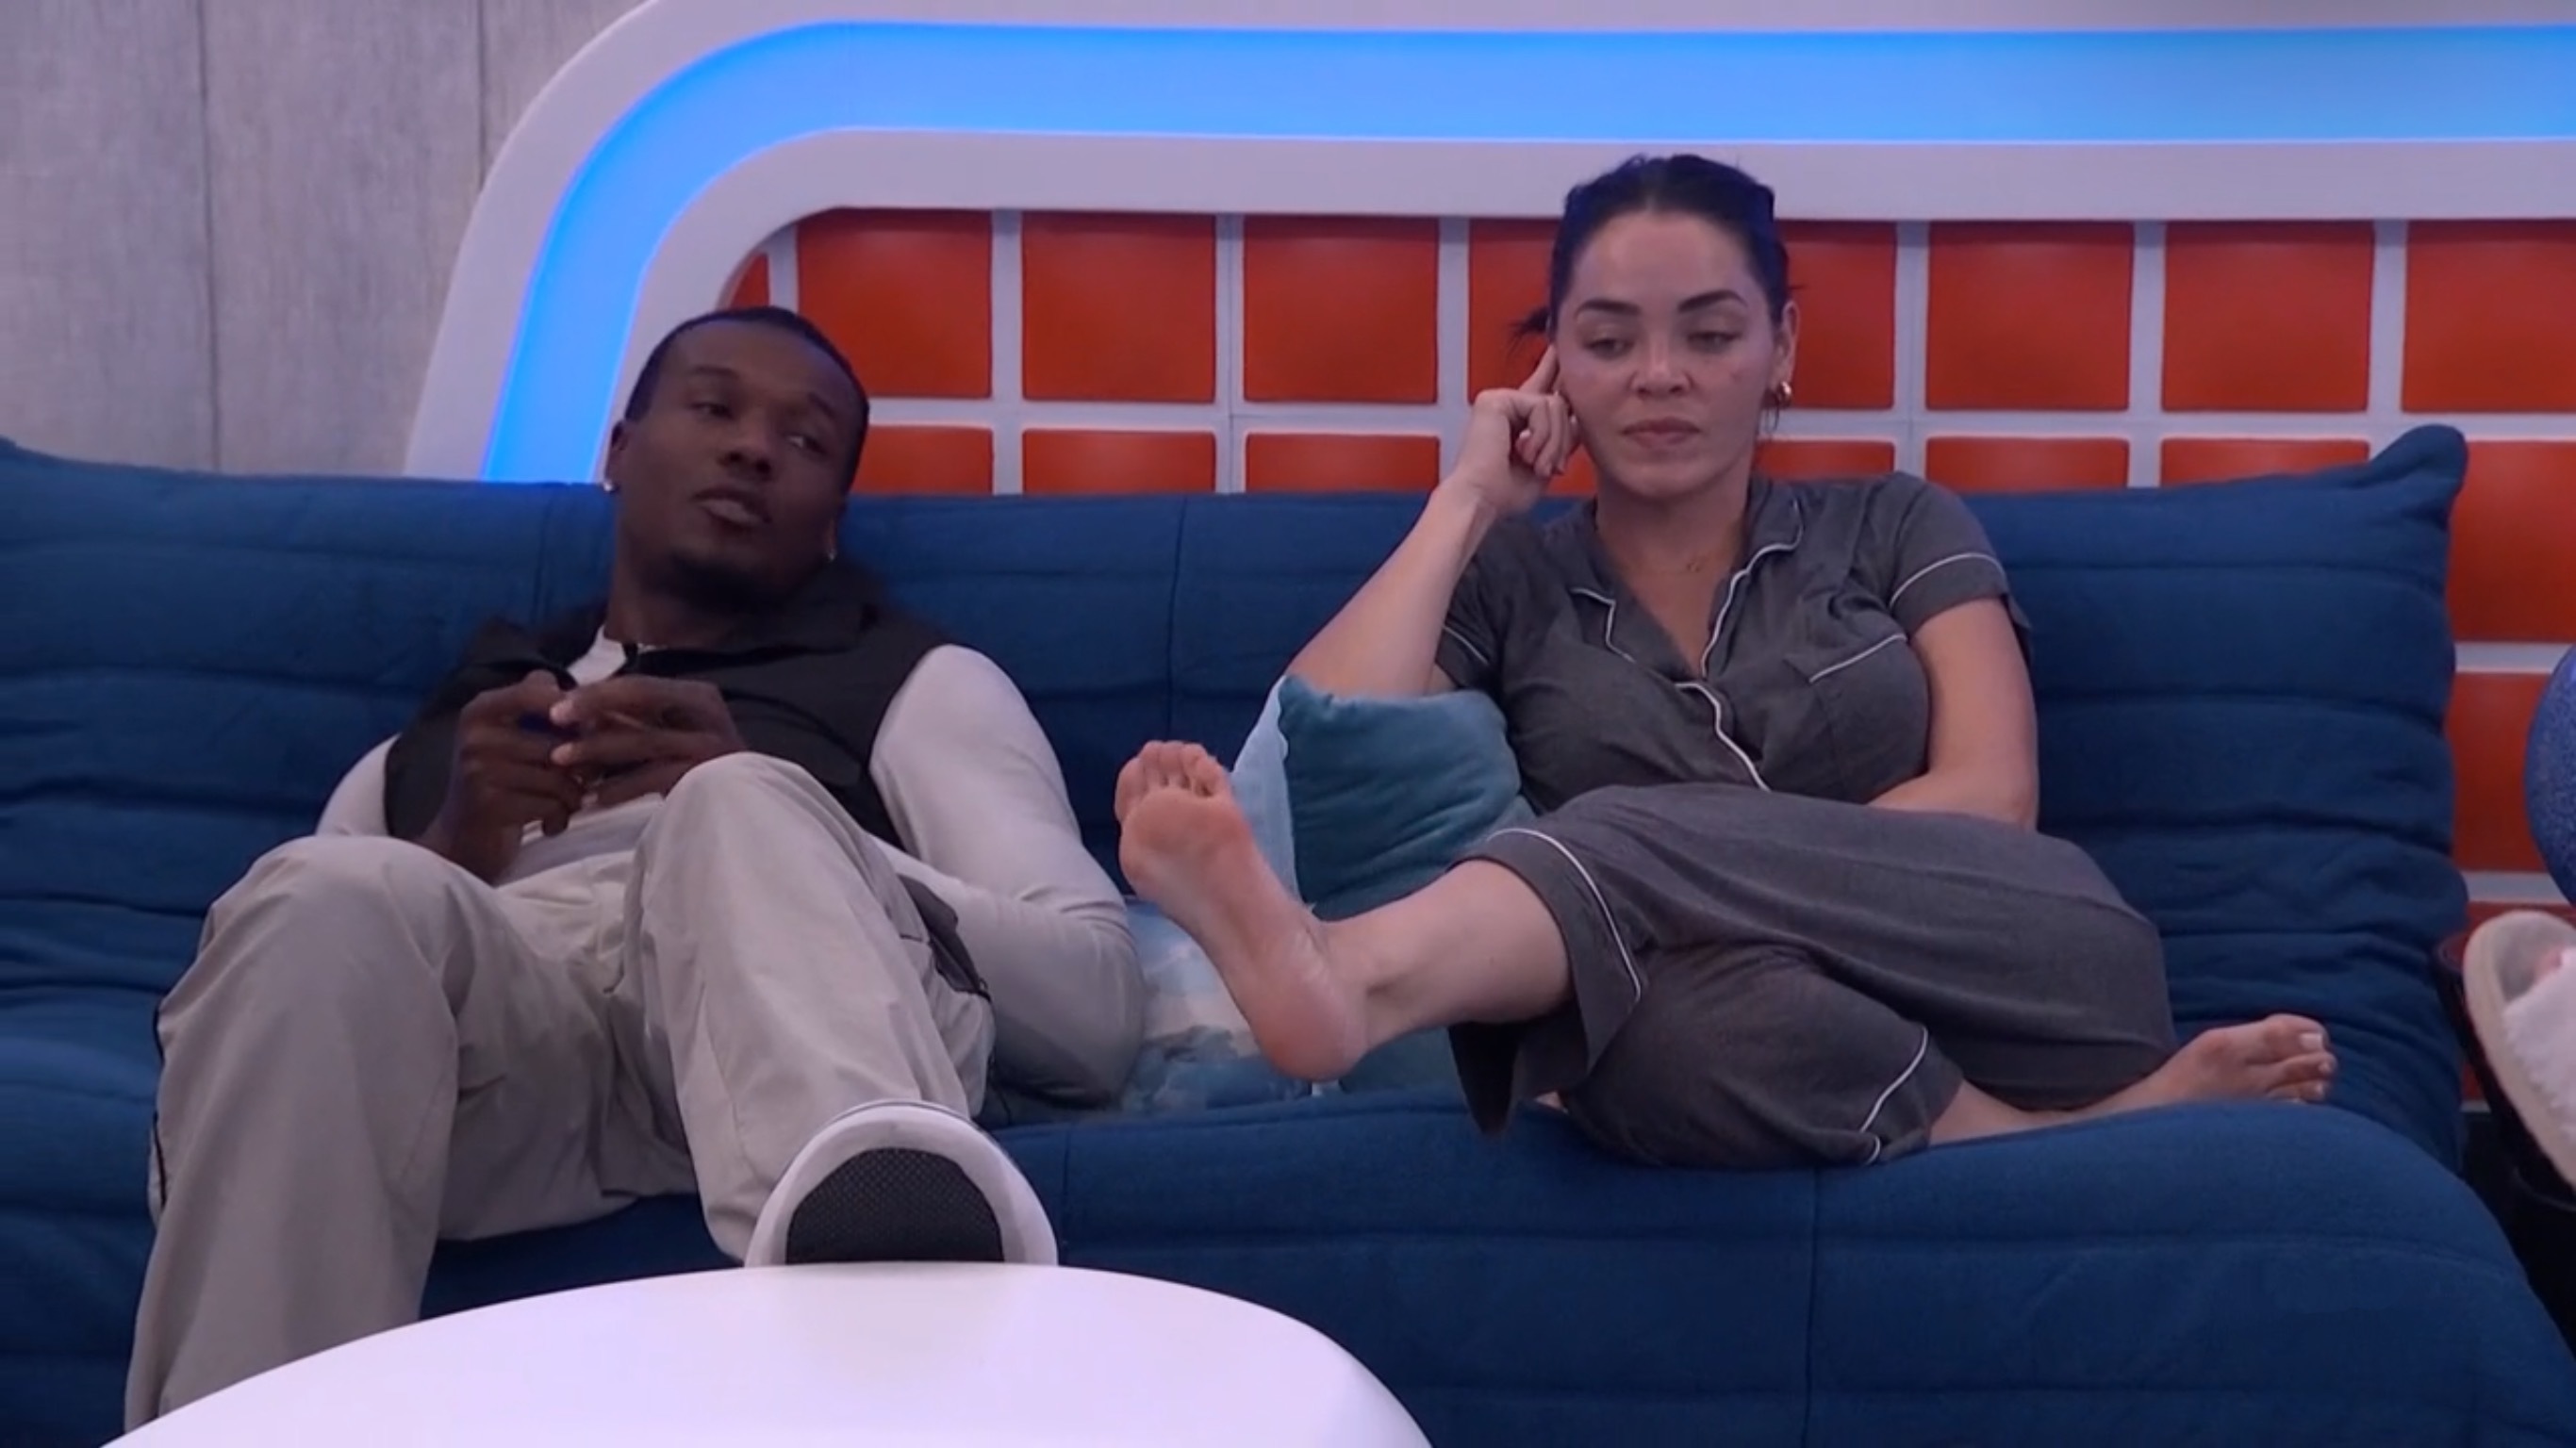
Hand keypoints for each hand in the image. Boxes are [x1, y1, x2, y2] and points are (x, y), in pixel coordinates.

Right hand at [423, 670, 584, 879]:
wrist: (462, 839)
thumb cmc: (498, 782)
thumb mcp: (509, 736)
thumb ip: (539, 707)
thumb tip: (586, 694)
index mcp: (479, 711)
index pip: (535, 691)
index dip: (574, 710)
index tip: (588, 730)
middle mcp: (475, 736)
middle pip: (559, 744)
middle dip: (583, 766)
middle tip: (584, 779)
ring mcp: (478, 771)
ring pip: (558, 778)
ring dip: (573, 796)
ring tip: (567, 803)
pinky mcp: (488, 806)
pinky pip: (550, 805)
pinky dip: (559, 817)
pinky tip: (550, 822)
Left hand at [546, 676, 744, 809]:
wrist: (741, 803)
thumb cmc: (696, 765)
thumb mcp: (668, 732)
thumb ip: (632, 720)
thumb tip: (574, 710)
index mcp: (697, 695)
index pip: (639, 684)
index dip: (596, 692)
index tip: (557, 707)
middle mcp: (707, 713)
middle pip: (643, 698)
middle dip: (593, 707)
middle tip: (553, 724)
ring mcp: (710, 745)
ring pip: (645, 740)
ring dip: (598, 750)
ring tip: (563, 761)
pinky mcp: (707, 776)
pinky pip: (655, 778)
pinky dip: (622, 787)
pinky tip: (596, 797)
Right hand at [1438, 348, 1577, 520]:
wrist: (1481, 499)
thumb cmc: (1504, 492)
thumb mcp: (1546, 462)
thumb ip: (1562, 438)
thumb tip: (1579, 418)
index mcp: (1514, 419)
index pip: (1540, 388)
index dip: (1551, 367)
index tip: (1557, 346)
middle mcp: (1505, 405)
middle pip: (1558, 402)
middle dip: (1561, 439)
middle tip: (1548, 468)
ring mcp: (1500, 400)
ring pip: (1555, 404)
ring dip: (1552, 441)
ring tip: (1534, 463)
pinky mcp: (1497, 399)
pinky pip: (1542, 405)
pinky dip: (1541, 434)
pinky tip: (1523, 451)